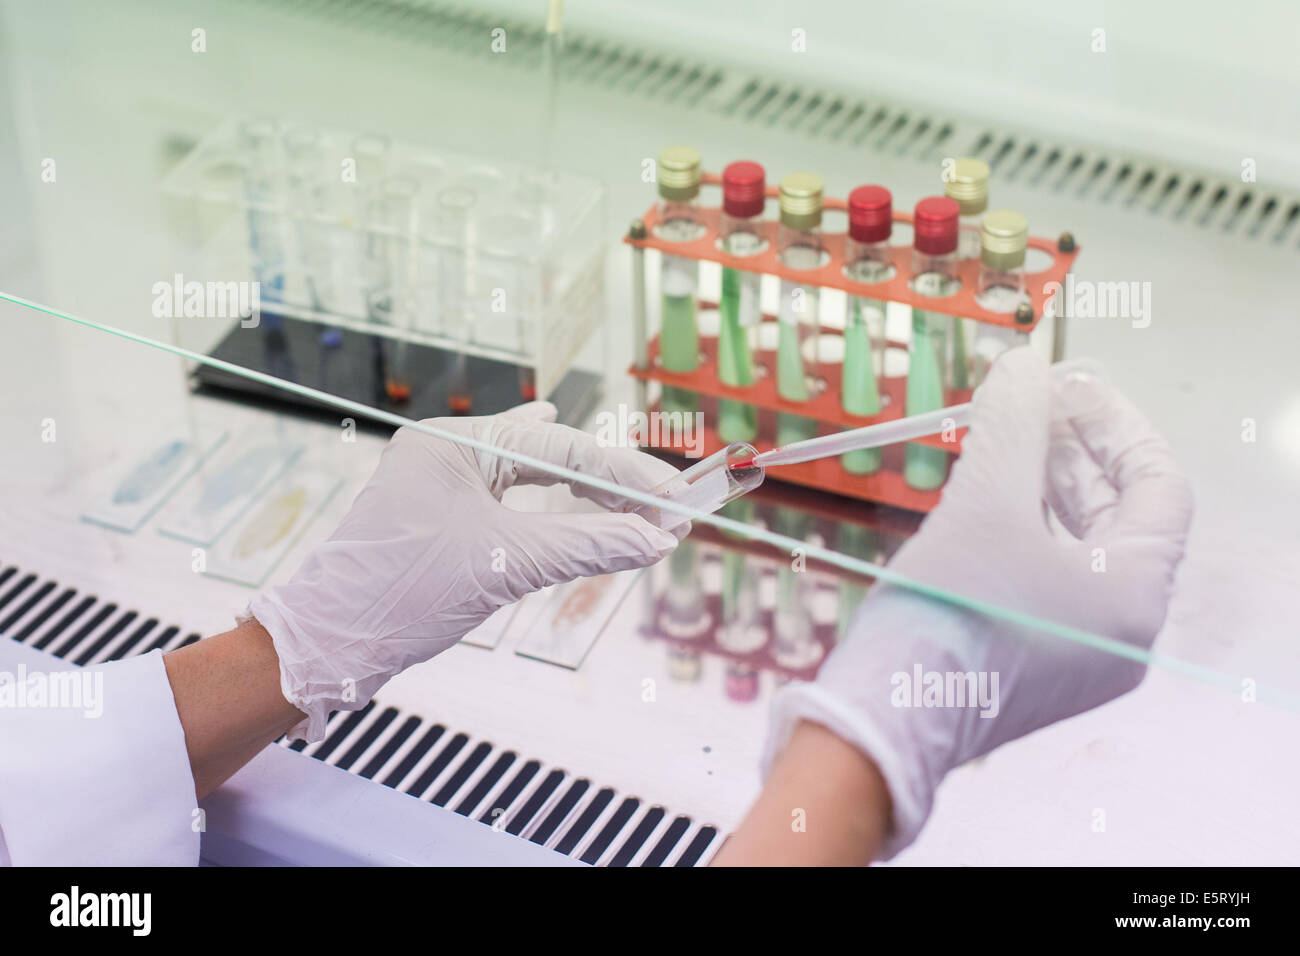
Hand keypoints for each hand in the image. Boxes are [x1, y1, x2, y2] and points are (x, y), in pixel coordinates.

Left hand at [250, 401, 681, 740]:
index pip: (560, 446)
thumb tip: (654, 541)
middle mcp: (446, 451)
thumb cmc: (401, 595)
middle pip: (549, 454)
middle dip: (610, 482)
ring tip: (636, 493)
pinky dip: (552, 501)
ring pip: (532, 474)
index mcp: (453, 442)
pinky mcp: (443, 517)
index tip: (674, 498)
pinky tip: (568, 479)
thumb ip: (587, 545)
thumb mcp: (507, 565)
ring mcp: (442, 483)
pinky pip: (511, 498)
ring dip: (585, 491)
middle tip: (667, 506)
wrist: (328, 646)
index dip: (624, 474)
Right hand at [762, 348, 1192, 857]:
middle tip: (1029, 403)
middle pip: (1118, 517)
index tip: (1068, 386)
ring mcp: (1079, 654)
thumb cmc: (948, 614)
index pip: (1159, 487)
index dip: (1116, 426)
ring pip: (1077, 549)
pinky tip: (981, 497)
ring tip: (1000, 439)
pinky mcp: (1033, 666)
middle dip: (1073, 453)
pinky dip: (1023, 531)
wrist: (886, 717)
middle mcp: (1122, 632)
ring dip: (1043, 488)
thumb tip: (1023, 364)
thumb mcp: (985, 503)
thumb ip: (1014, 425)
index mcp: (1136, 596)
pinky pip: (1046, 581)